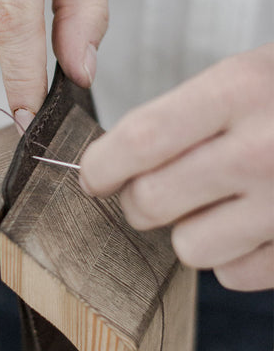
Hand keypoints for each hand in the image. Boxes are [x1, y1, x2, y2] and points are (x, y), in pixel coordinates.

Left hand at [80, 44, 273, 291]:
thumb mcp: (243, 76)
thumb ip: (179, 117)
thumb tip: (115, 161)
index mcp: (239, 90)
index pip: (139, 139)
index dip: (102, 164)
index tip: (92, 176)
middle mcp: (263, 150)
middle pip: (150, 201)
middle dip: (138, 201)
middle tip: (153, 188)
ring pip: (187, 246)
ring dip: (187, 228)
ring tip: (214, 201)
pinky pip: (232, 274)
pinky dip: (230, 255)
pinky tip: (251, 224)